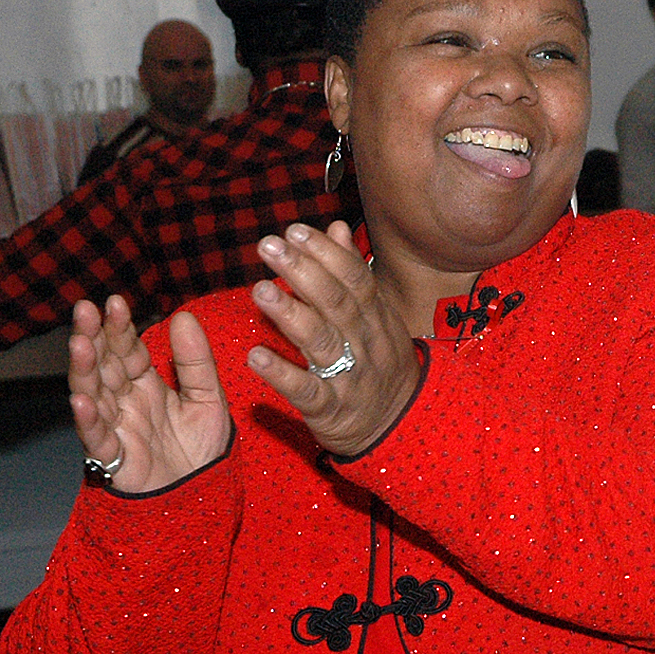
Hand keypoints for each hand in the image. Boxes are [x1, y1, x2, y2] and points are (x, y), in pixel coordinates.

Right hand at [68, 296, 231, 493]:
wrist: (201, 498)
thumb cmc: (201, 451)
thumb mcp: (208, 399)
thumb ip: (196, 362)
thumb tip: (185, 317)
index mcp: (147, 386)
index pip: (128, 351)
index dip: (121, 328)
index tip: (116, 302)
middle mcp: (126, 403)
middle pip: (105, 366)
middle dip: (95, 338)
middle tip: (86, 309)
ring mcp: (117, 428)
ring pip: (94, 394)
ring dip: (85, 370)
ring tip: (80, 343)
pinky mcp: (113, 458)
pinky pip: (97, 437)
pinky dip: (89, 419)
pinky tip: (81, 399)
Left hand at [246, 222, 419, 457]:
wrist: (398, 425)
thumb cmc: (379, 363)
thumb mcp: (377, 315)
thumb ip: (353, 272)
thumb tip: (336, 228)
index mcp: (375, 317)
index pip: (353, 279)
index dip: (325, 254)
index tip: (295, 231)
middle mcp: (365, 343)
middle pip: (335, 303)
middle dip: (302, 271)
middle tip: (269, 246)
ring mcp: (350, 377)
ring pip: (321, 342)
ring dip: (290, 315)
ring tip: (260, 291)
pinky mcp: (330, 409)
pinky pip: (306, 391)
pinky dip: (282, 374)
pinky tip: (256, 356)